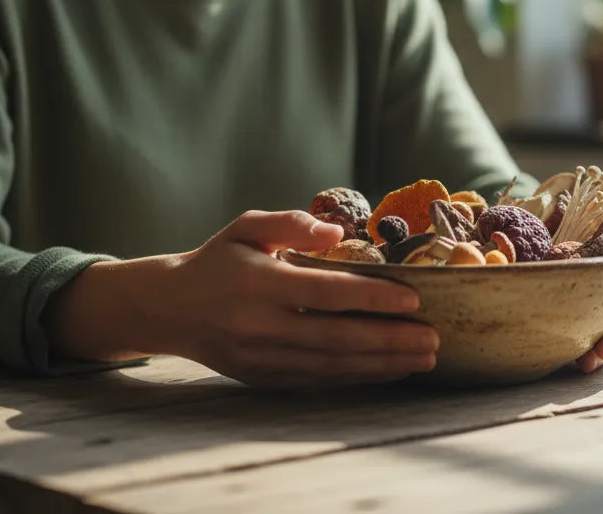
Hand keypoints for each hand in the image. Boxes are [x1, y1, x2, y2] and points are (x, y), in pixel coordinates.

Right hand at [49, 210, 438, 388]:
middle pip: (337, 337)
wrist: (169, 308)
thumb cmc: (218, 259)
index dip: (373, 297)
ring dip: (382, 364)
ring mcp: (262, 358)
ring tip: (423, 358)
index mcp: (260, 283)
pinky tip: (389, 371)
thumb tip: (336, 231)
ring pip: (332, 365)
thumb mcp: (246, 226)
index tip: (414, 299)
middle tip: (433, 338)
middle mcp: (261, 325)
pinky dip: (357, 378)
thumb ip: (291, 222)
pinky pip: (318, 381)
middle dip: (390, 340)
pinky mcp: (263, 378)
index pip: (328, 293)